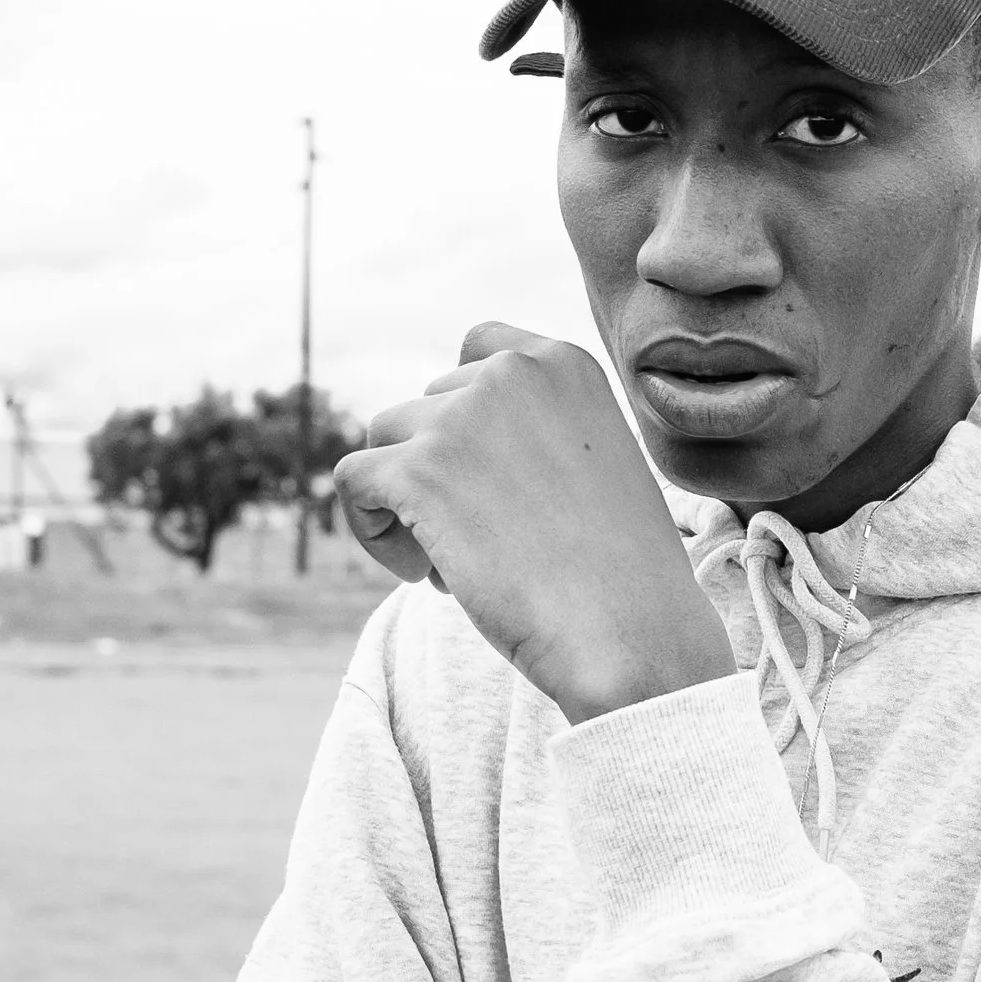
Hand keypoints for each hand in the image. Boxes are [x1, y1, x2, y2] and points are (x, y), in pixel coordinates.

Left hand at [334, 324, 736, 723]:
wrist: (629, 633)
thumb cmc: (620, 574)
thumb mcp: (596, 467)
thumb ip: (534, 431)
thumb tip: (444, 444)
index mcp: (564, 364)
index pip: (478, 348)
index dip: (463, 415)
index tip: (483, 480)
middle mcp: (511, 373)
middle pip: (425, 406)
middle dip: (437, 474)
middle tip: (482, 546)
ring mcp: (460, 417)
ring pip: (382, 440)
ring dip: (403, 504)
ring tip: (452, 566)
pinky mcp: (417, 470)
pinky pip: (352, 480)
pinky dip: (370, 529)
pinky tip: (421, 574)